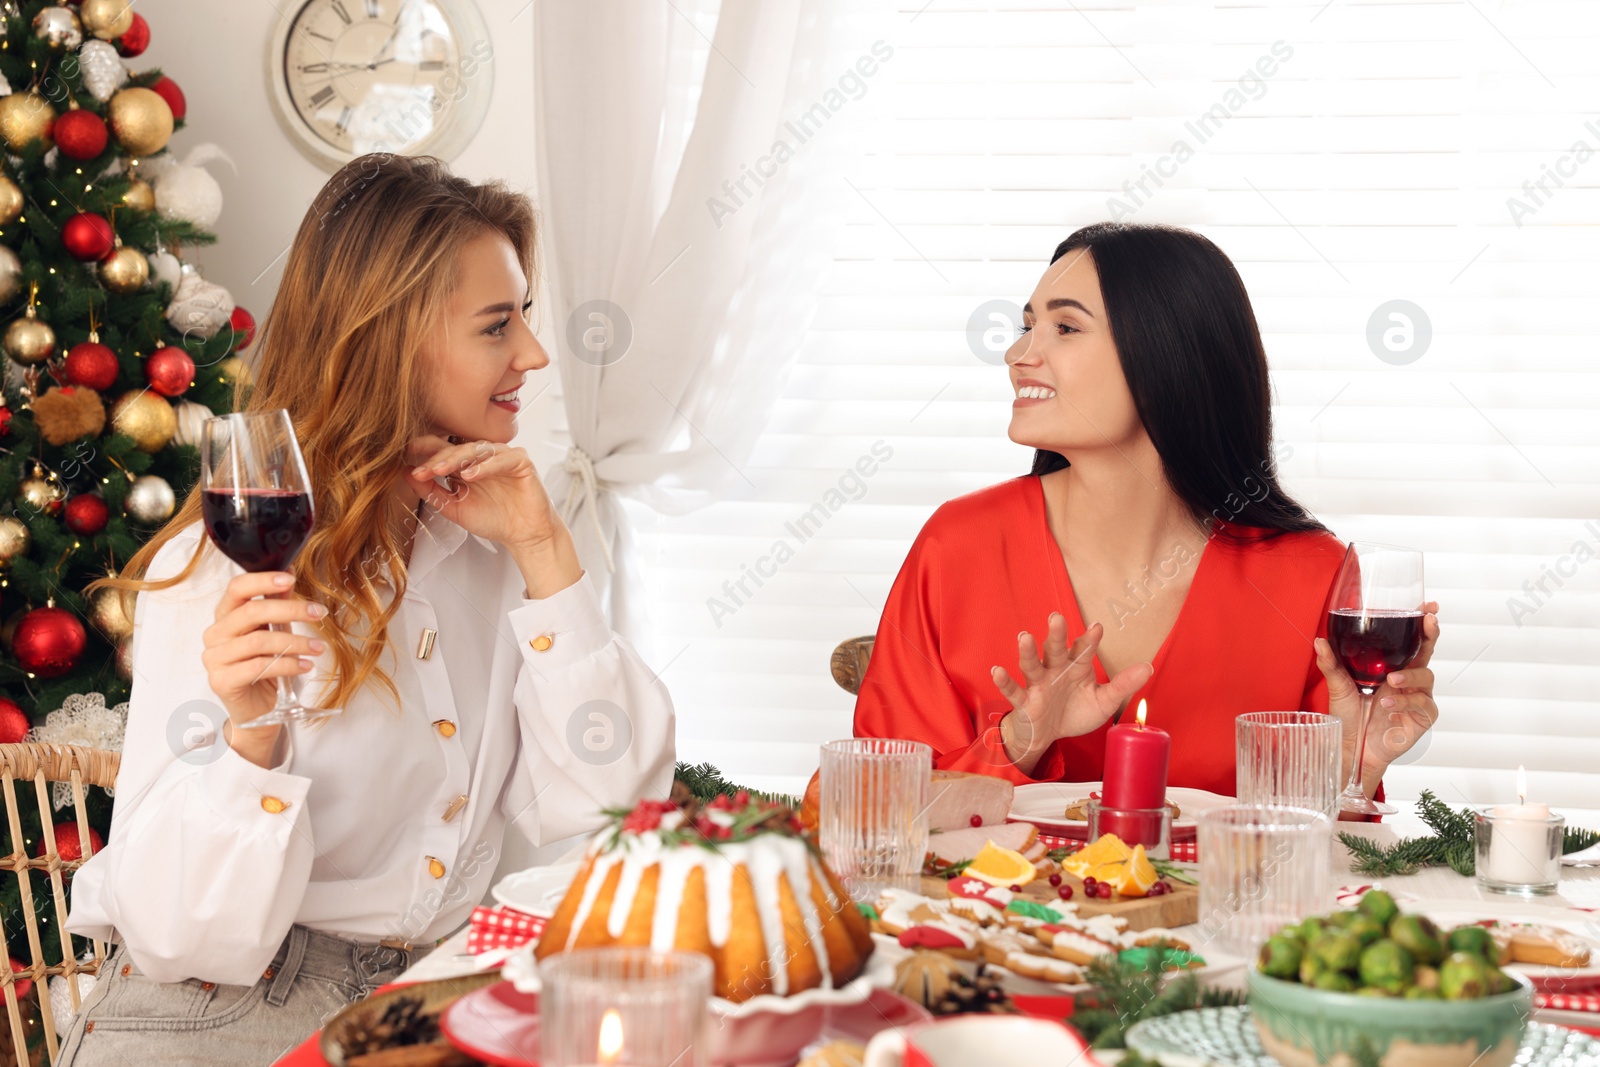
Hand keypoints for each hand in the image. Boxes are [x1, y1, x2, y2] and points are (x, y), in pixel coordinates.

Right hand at [201, 572, 326, 763]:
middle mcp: (215, 634)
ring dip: (295, 642)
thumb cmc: (265, 667)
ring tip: (318, 648)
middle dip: (290, 610)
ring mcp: (215, 659)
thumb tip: (289, 579)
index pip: (237, 589)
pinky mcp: (221, 681)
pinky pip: (259, 667)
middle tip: (319, 614)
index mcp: (225, 616)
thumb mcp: (274, 632)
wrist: (258, 709)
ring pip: (258, 641)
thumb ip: (277, 607)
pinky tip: (305, 665)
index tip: (291, 579)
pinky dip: (288, 665)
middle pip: (251, 612)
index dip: (263, 581)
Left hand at [405, 436, 565, 550]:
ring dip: (457, 458)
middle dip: (437, 458)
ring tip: (440, 470)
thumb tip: (406, 473)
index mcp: (466, 464)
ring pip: (477, 449)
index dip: (425, 451)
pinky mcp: (521, 461)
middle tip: (422, 469)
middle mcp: (483, 457)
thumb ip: (431, 491)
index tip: (405, 456)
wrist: (523, 535)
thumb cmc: (494, 520)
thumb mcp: (454, 507)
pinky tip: (471, 475)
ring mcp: (502, 456)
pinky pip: (502, 459)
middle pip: (457, 448)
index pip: (443, 450)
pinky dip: (486, 466)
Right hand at [990, 613, 1152, 775]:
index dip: (1090, 639)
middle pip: (1055, 649)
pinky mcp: (1024, 701)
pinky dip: (1004, 681)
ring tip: (1024, 636)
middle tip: (1056, 617)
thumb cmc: (1074, 712)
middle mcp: (1055, 670)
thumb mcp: (1103, 701)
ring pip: (1032, 665)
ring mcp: (1038, 684)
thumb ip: (1122, 684)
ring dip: (1027, 651)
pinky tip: (997, 670)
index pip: (1083, 649)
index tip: (1097, 628)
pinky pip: (1013, 690)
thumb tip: (1149, 667)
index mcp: (1076, 667)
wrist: (1048, 735)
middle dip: (1055, 634)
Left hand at [1315, 601, 1440, 789]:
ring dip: (1410, 674)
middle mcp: (1408, 679)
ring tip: (1391, 680)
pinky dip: (1405, 700)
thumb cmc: (1348, 717)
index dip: (1421, 624)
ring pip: (1426, 676)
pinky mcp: (1422, 717)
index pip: (1410, 641)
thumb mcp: (1338, 686)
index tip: (1429, 607)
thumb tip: (1319, 640)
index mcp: (1392, 667)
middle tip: (1429, 622)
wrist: (1351, 748)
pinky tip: (1388, 703)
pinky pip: (1422, 703)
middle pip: (1426, 651)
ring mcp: (1417, 697)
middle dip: (1430, 635)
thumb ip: (1331, 663)